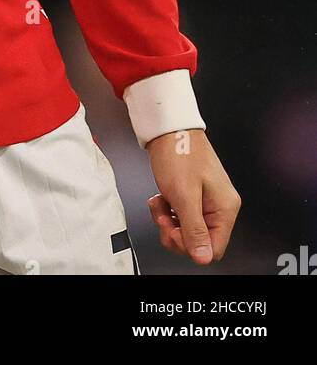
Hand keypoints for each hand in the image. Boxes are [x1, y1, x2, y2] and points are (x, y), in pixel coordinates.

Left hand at [146, 127, 240, 264]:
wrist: (168, 128)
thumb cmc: (178, 153)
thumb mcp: (184, 196)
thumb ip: (194, 229)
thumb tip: (204, 257)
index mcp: (225, 208)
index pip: (214, 248)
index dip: (191, 246)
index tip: (174, 231)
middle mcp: (219, 206)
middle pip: (199, 241)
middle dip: (175, 232)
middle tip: (164, 217)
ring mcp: (206, 201)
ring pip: (186, 229)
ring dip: (168, 221)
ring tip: (160, 204)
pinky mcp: (193, 195)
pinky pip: (181, 216)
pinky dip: (167, 210)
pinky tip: (161, 198)